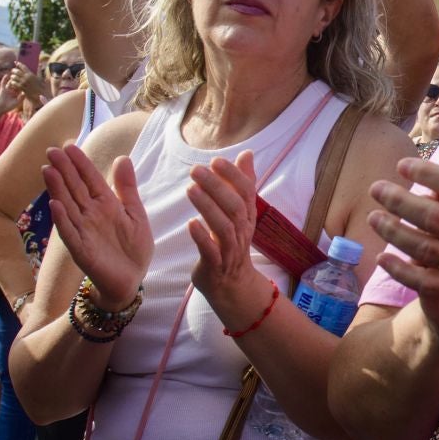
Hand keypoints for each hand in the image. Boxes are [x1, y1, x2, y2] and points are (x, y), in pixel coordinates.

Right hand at [0, 69, 25, 110]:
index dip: (25, 82)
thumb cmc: (10, 106)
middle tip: (22, 74)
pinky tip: (7, 75)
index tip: (28, 79)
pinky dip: (4, 79)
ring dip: (13, 78)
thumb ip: (21, 98)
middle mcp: (13, 89)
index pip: (22, 86)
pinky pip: (3, 82)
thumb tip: (24, 92)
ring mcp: (8, 88)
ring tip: (15, 74)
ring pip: (11, 81)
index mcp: (18, 92)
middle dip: (19, 78)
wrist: (1, 108)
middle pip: (17, 82)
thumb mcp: (17, 102)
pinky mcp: (2, 88)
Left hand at [10, 63, 42, 102]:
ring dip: (12, 76)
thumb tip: (40, 64)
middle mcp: (27, 78)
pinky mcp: (22, 88)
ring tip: (12, 77)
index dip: (19, 64)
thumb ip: (39, 71)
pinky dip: (13, 82)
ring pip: (15, 77)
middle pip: (17, 71)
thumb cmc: (41, 87)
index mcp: (31, 74)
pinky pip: (15, 84)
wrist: (40, 95)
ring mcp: (24, 83)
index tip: (15, 62)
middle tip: (13, 71)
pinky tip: (13, 83)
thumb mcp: (41, 78)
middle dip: (14, 70)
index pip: (23, 67)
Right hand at [43, 144, 152, 307]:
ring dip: (58, 190)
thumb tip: (122, 158)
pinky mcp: (81, 250)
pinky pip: (70, 233)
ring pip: (68, 206)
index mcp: (105, 204)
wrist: (131, 279)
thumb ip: (127, 188)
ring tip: (48, 171)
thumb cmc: (132, 247)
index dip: (80, 163)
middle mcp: (90, 215)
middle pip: (75, 189)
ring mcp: (83, 231)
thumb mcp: (135, 213)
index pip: (90, 179)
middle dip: (64, 170)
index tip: (69, 146)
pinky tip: (55, 205)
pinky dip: (62, 220)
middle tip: (52, 151)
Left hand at [185, 151, 271, 325]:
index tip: (216, 161)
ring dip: (207, 207)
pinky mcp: (215, 266)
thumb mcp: (241, 213)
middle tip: (195, 170)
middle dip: (216, 187)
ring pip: (224, 227)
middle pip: (234, 207)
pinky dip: (202, 237)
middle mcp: (242, 231)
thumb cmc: (232, 243)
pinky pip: (211, 251)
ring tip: (190, 190)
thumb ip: (242, 183)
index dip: (234, 176)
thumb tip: (247, 154)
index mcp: (248, 217)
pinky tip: (190, 224)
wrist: (233, 285)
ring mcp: (230, 250)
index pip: (247, 192)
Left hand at [368, 124, 438, 349]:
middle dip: (399, 201)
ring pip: (425, 247)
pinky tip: (383, 259)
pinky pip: (429, 281)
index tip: (402, 165)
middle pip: (433, 215)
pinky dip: (404, 271)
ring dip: (395, 233)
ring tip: (373, 218)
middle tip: (377, 189)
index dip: (426, 173)